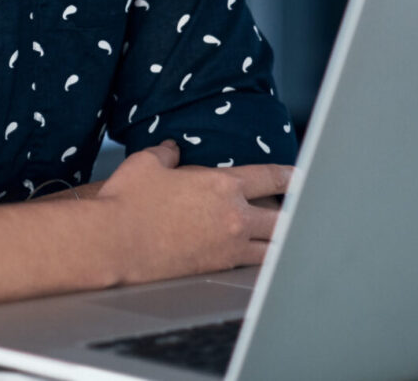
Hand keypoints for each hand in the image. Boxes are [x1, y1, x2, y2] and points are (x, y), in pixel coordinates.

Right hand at [92, 138, 292, 283]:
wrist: (115, 242)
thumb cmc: (127, 201)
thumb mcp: (146, 164)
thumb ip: (165, 154)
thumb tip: (171, 149)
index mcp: (221, 185)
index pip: (270, 178)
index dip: (290, 176)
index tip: (300, 177)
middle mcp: (233, 217)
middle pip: (281, 219)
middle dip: (293, 216)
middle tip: (302, 215)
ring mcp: (228, 247)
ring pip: (272, 248)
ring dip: (280, 243)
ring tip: (288, 243)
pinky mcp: (216, 269)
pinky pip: (250, 266)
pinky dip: (260, 262)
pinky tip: (261, 262)